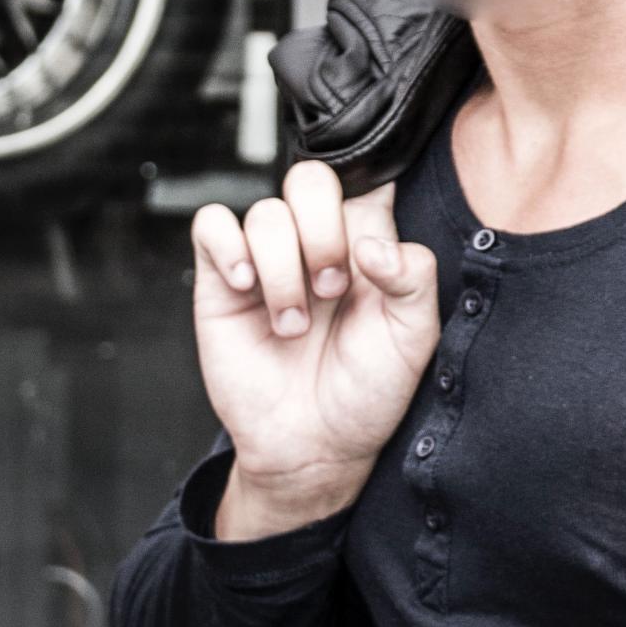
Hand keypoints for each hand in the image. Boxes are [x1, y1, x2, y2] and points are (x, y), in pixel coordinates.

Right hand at [190, 167, 439, 535]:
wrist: (314, 448)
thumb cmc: (366, 393)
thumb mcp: (413, 338)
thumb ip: (414, 278)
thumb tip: (372, 245)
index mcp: (366, 245)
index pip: (365, 179)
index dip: (367, 184)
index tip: (368, 235)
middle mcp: (315, 243)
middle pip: (310, 179)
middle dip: (322, 230)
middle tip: (331, 290)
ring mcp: (266, 260)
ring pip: (265, 212)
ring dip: (282, 270)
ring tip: (293, 325)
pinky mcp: (222, 281)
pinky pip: (212, 225)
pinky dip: (228, 247)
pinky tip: (247, 286)